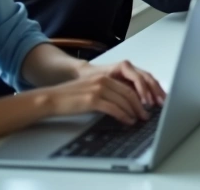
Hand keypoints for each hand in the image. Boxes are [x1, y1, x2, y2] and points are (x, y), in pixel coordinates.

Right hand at [36, 60, 164, 124]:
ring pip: (124, 101)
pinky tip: (128, 121)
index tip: (148, 104)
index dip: (140, 96)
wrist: (52, 98)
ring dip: (135, 111)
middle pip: (129, 93)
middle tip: (147, 114)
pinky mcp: (93, 99)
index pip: (128, 86)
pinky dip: (124, 116)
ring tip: (140, 119)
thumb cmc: (70, 97)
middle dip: (141, 104)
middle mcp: (104, 80)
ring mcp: (99, 89)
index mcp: (105, 77)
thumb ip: (107, 93)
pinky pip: (114, 108)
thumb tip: (123, 104)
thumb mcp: (92, 90)